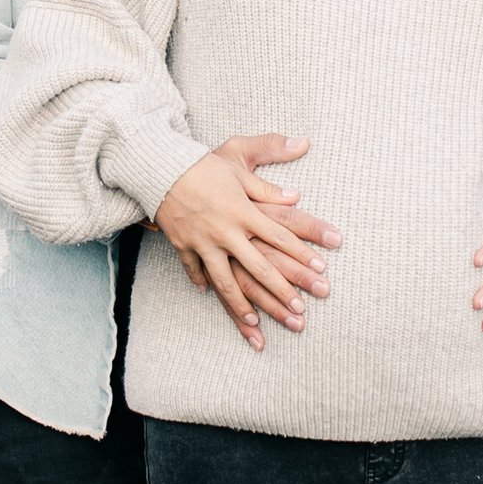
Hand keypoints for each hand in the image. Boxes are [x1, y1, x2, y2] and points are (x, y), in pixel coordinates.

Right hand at [157, 138, 340, 350]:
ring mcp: (203, 243)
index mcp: (244, 211)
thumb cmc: (204, 164)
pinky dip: (201, 282)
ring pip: (225, 280)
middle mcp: (226, 231)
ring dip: (240, 303)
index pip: (280, 236)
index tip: (321, 268)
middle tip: (299, 310)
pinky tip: (208, 295)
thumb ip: (269, 186)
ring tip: (254, 321)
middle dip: (281, 290)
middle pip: (259, 266)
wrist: (161, 167)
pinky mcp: (183, 245)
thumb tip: (297, 196)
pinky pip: (194, 270)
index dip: (302, 253)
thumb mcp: (240, 162)